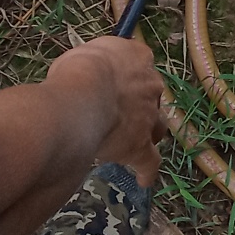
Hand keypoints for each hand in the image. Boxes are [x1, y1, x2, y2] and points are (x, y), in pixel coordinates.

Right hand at [47, 35, 166, 186]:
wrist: (84, 94)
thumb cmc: (77, 69)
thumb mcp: (85, 54)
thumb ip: (94, 64)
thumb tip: (85, 74)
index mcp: (138, 57)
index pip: (141, 63)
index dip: (128, 76)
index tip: (116, 83)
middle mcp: (150, 85)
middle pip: (151, 97)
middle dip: (139, 105)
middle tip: (120, 114)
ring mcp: (148, 117)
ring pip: (156, 127)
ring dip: (148, 133)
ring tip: (136, 142)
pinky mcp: (140, 146)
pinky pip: (149, 162)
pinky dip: (147, 171)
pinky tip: (144, 179)